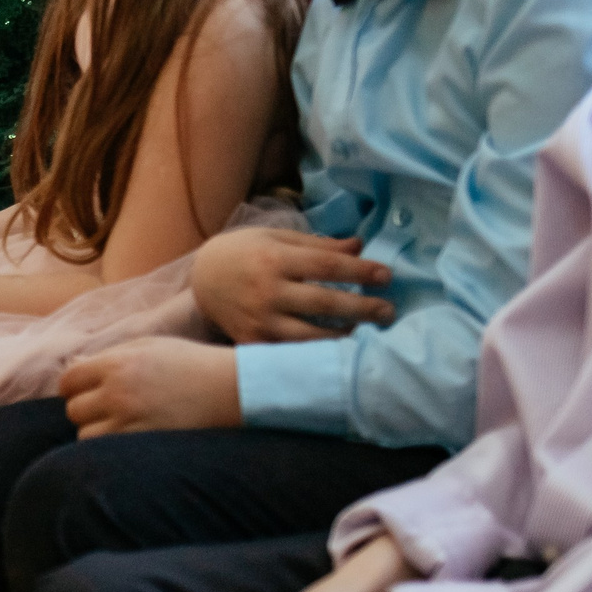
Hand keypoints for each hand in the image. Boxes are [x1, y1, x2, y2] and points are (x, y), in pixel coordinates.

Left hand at [60, 338, 241, 435]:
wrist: (230, 389)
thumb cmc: (188, 364)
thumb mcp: (148, 346)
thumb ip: (108, 356)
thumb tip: (70, 365)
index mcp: (117, 364)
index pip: (68, 381)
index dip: (74, 387)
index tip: (87, 391)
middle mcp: (118, 392)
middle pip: (73, 410)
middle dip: (85, 410)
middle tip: (108, 409)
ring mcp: (130, 421)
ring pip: (85, 435)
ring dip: (96, 432)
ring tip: (119, 425)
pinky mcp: (144, 444)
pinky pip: (107, 452)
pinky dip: (111, 447)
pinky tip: (128, 438)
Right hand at [191, 227, 394, 343]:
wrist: (201, 278)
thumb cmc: (243, 252)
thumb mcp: (276, 238)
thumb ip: (318, 245)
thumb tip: (359, 246)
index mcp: (274, 259)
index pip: (327, 266)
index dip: (361, 272)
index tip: (386, 276)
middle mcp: (267, 291)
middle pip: (325, 303)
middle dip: (363, 308)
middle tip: (389, 311)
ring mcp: (260, 321)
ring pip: (311, 336)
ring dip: (345, 336)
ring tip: (367, 333)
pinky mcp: (253, 342)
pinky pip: (291, 352)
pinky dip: (316, 352)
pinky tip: (336, 349)